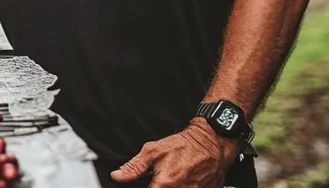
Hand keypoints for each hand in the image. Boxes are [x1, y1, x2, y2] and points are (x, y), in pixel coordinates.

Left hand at [111, 118, 241, 186]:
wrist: (211, 144)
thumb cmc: (183, 146)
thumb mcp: (153, 151)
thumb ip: (134, 167)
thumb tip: (117, 176)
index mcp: (164, 185)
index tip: (147, 183)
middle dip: (158, 187)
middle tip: (160, 179)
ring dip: (170, 187)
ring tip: (172, 178)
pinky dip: (183, 187)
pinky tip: (182, 180)